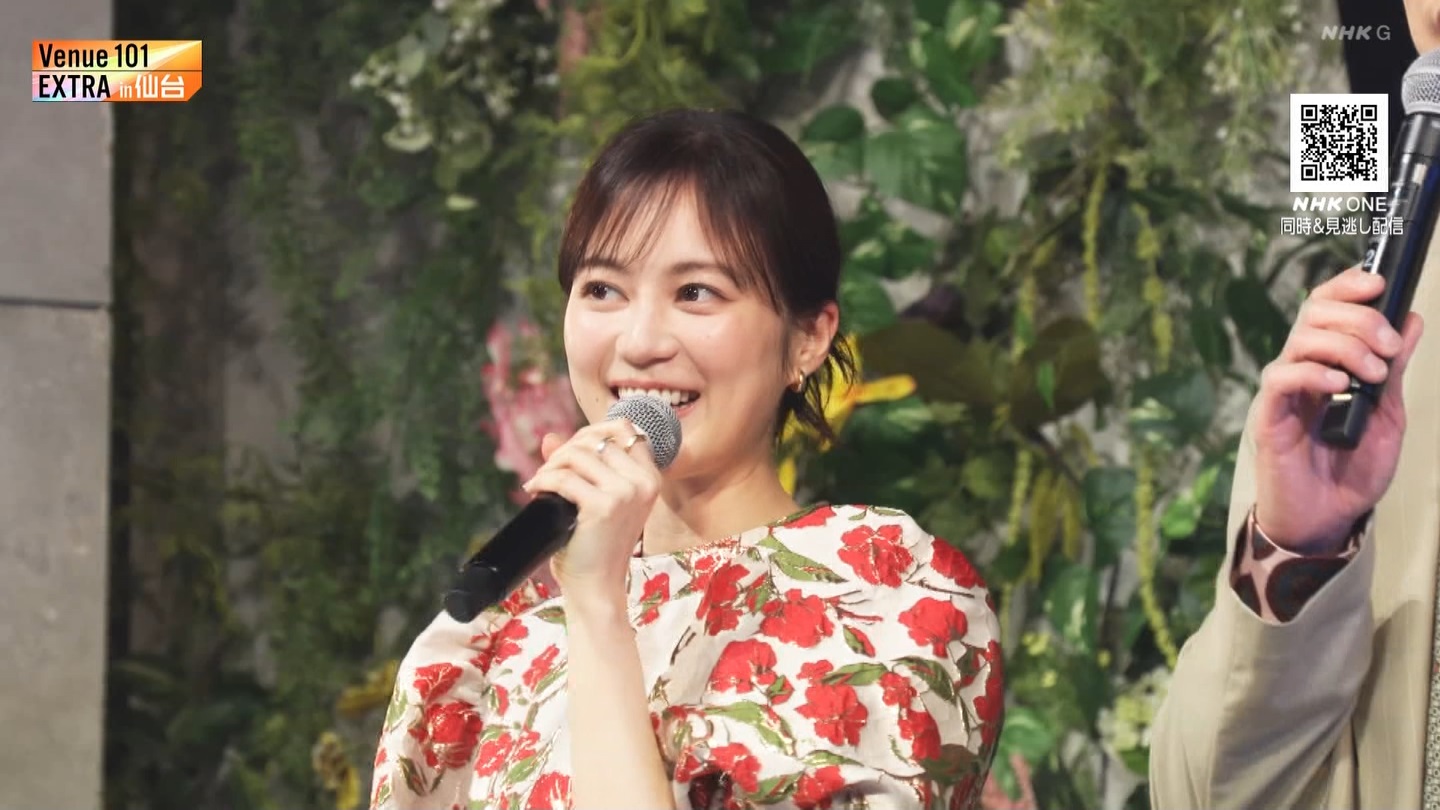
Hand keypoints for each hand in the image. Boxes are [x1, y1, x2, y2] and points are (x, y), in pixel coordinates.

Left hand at [523, 419, 659, 603]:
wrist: (598, 588)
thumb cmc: (596, 547)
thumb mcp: (595, 500)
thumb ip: (579, 466)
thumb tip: (550, 437)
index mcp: (650, 477)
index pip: (624, 429)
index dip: (591, 432)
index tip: (570, 452)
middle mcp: (643, 481)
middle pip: (596, 438)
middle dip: (565, 450)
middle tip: (548, 472)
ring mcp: (626, 493)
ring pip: (577, 454)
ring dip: (551, 465)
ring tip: (540, 483)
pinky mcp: (603, 506)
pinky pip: (563, 478)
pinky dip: (543, 481)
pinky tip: (535, 492)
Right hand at [1253, 266, 1424, 551]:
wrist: (1327, 520)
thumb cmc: (1351, 473)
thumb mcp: (1388, 415)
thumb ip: (1395, 370)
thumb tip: (1411, 321)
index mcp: (1329, 362)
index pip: (1328, 307)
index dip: (1349, 285)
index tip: (1379, 283)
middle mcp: (1303, 369)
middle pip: (1316, 313)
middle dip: (1359, 318)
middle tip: (1389, 346)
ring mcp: (1284, 391)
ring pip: (1302, 338)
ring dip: (1345, 345)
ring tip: (1372, 374)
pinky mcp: (1269, 415)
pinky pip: (1281, 377)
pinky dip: (1312, 372)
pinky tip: (1339, 385)